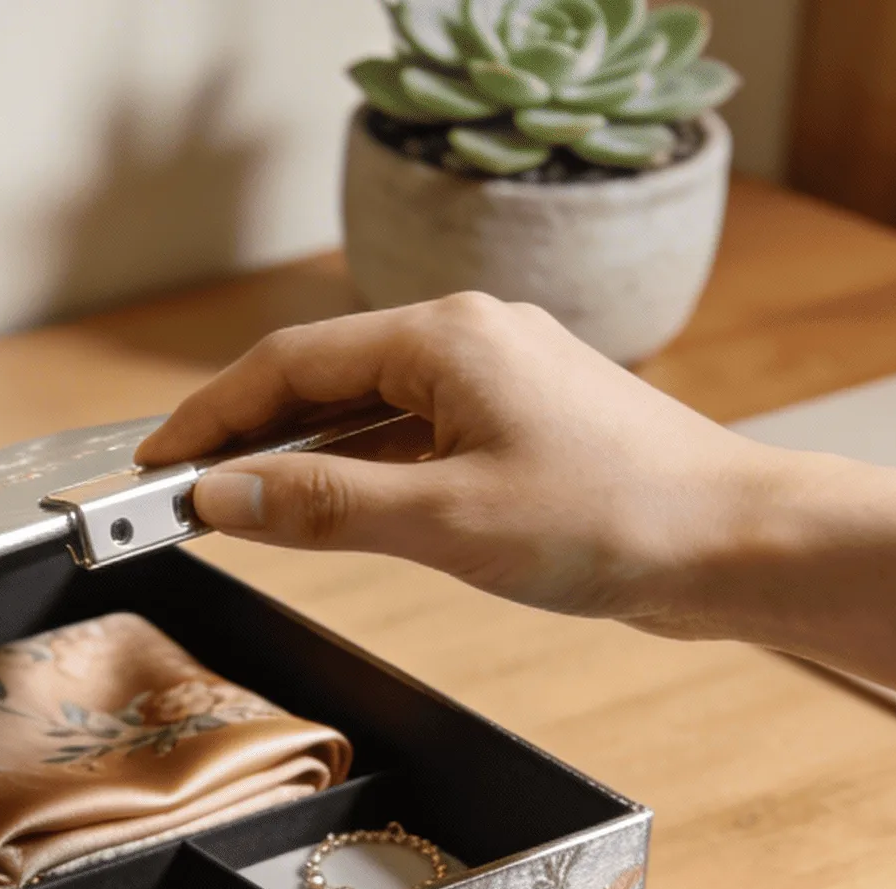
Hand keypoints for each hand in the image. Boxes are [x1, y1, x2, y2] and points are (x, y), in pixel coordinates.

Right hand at [137, 293, 774, 631]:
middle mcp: (469, 339)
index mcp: (447, 336)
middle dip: (243, 434)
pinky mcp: (522, 424)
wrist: (743, 545)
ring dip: (298, 455)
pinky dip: (356, 469)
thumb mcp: (446, 524)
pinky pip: (411, 434)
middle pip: (321, 377)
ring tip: (235, 508)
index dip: (208, 418)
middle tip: (177, 493)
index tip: (152, 467)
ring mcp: (500, 380)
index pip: (289, 364)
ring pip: (366, 408)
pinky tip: (328, 509)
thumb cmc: (617, 522)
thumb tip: (222, 497)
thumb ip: (321, 506)